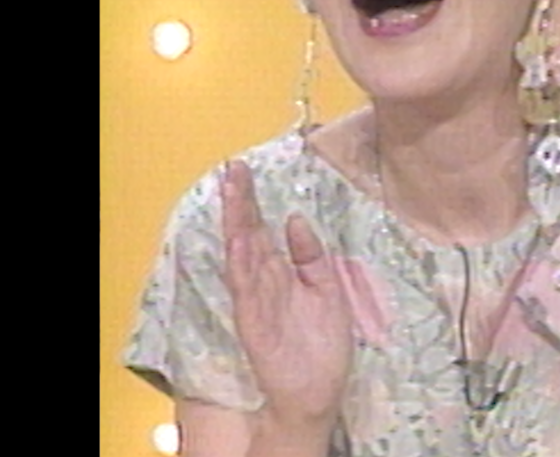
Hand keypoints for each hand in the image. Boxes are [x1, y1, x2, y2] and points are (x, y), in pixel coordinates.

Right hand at [220, 159, 353, 431]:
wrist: (318, 391)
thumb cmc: (323, 343)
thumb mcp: (327, 289)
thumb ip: (311, 255)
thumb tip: (293, 219)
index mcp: (282, 272)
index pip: (263, 230)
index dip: (253, 202)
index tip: (245, 170)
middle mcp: (265, 281)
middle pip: (248, 234)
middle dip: (241, 203)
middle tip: (234, 168)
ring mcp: (256, 300)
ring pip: (242, 254)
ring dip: (236, 224)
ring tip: (232, 191)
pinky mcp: (253, 321)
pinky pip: (245, 289)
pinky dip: (240, 265)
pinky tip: (237, 241)